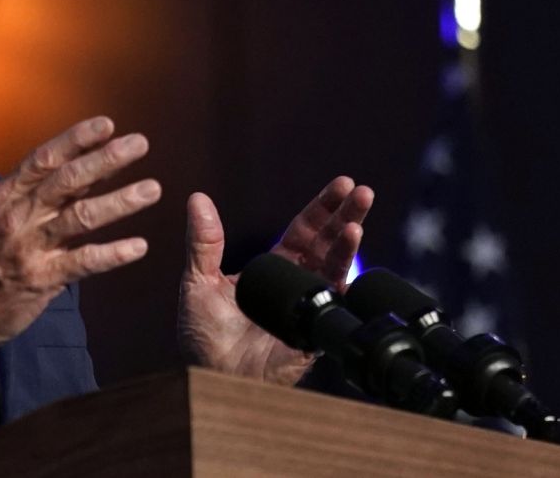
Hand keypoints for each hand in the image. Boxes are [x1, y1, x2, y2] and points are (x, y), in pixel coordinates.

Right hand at [0, 117, 159, 361]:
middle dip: (106, 159)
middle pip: (68, 180)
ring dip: (119, 202)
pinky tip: (139, 247)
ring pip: (82, 217)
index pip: (44, 159)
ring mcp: (31, 248)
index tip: (106, 124)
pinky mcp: (42, 280)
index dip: (76, 139)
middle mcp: (19, 217)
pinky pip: (83, 262)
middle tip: (140, 144)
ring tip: (152, 189)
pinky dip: (112, 254)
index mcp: (2, 199)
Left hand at [177, 177, 373, 384]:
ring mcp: (308, 306)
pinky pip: (331, 303)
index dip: (323, 207)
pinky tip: (350, 266)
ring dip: (347, 245)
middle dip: (347, 216)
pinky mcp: (312, 331)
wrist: (211, 375)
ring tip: (356, 224)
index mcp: (274, 266)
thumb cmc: (205, 336)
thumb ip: (202, 242)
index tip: (343, 184)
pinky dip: (341, 281)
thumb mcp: (197, 280)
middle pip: (328, 243)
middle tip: (362, 192)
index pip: (305, 230)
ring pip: (334, 268)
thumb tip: (197, 198)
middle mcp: (297, 283)